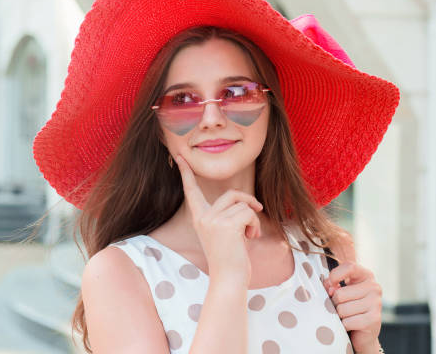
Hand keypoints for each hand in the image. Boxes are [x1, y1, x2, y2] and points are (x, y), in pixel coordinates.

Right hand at [174, 153, 262, 284]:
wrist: (229, 280)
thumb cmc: (231, 259)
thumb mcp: (225, 233)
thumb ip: (228, 216)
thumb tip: (247, 203)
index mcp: (199, 218)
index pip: (191, 190)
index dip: (185, 172)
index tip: (178, 156)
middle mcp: (203, 217)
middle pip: (231, 194)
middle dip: (248, 201)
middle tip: (258, 211)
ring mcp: (213, 220)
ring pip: (243, 205)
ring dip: (253, 219)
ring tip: (250, 235)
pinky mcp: (226, 225)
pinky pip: (248, 213)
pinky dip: (255, 224)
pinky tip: (251, 238)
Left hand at [323, 263, 381, 352]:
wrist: (362, 331)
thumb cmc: (349, 306)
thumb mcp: (340, 290)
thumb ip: (332, 284)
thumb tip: (330, 288)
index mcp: (365, 275)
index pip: (349, 267)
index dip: (335, 275)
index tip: (331, 284)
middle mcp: (374, 287)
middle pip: (340, 293)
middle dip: (334, 303)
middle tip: (341, 307)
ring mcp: (376, 303)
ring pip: (342, 309)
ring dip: (339, 316)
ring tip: (346, 316)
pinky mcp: (374, 319)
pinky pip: (348, 322)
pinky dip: (344, 325)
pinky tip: (350, 324)